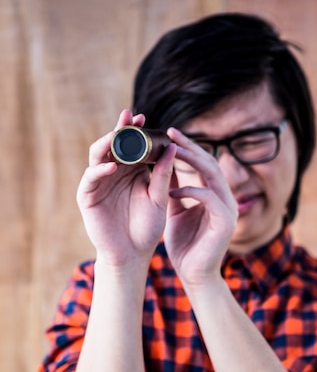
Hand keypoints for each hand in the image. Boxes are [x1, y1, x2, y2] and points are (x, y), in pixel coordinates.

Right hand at [76, 110, 175, 267]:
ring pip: (98, 156)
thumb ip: (164, 175)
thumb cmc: (146, 229)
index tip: (145, 117)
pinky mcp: (87, 196)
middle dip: (120, 129)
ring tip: (117, 134)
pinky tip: (112, 165)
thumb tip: (173, 147)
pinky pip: (91, 178)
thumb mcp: (159, 198)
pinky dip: (100, 170)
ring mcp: (99, 183)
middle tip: (129, 116)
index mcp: (131, 171)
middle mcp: (113, 173)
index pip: (131, 145)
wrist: (133, 255)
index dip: (135, 130)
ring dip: (107, 143)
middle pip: (113, 145)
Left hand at [164, 128, 237, 286]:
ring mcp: (228, 209)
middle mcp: (225, 198)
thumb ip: (172, 191)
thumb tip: (161, 168)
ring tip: (171, 151)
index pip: (203, 163)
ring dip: (191, 160)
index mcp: (215, 195)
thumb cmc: (185, 246)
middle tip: (170, 132)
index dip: (188, 147)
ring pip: (212, 174)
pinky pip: (208, 197)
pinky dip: (190, 190)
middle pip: (210, 162)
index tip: (168, 134)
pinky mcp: (225, 222)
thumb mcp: (175, 212)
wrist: (194, 276)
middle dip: (189, 146)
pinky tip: (172, 190)